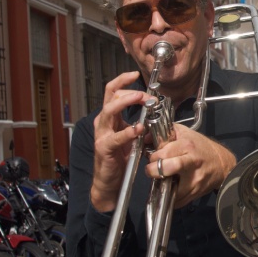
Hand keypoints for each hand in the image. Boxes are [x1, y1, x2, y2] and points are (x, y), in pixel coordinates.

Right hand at [89, 71, 148, 212]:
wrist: (110, 182)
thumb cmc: (120, 158)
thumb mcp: (131, 136)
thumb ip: (140, 123)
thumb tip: (156, 112)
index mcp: (110, 117)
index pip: (112, 91)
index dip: (122, 80)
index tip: (135, 74)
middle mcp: (103, 122)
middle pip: (111, 96)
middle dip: (131, 92)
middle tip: (147, 95)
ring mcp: (102, 134)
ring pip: (109, 111)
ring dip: (126, 103)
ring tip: (141, 100)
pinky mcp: (104, 148)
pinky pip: (115, 137)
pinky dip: (128, 131)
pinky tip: (139, 129)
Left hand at [146, 124, 235, 208]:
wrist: (222, 163)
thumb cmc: (201, 146)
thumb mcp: (184, 133)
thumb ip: (165, 133)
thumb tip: (146, 138)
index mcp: (187, 146)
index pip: (164, 152)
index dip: (154, 156)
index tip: (153, 158)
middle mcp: (191, 162)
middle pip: (168, 168)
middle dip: (153, 170)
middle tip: (151, 171)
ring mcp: (194, 180)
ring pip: (171, 188)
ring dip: (161, 186)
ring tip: (161, 180)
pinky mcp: (195, 193)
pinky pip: (177, 200)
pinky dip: (170, 196)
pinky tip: (170, 188)